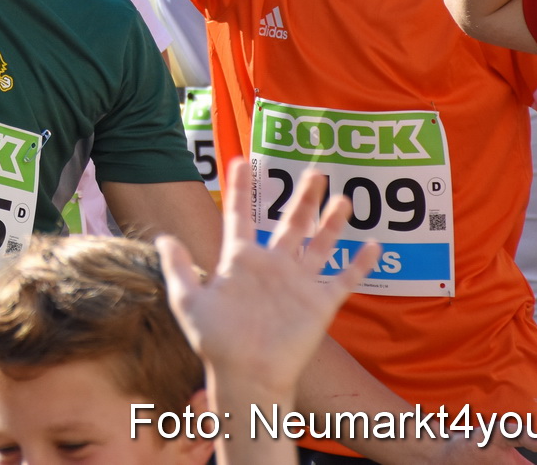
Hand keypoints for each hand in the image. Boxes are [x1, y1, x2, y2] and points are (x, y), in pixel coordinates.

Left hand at [158, 161, 378, 403]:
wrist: (246, 374)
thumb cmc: (216, 341)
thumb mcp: (188, 301)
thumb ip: (177, 268)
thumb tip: (162, 237)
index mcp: (240, 260)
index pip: (240, 215)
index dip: (241, 189)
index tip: (241, 161)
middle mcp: (272, 266)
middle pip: (290, 223)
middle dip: (303, 198)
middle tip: (315, 171)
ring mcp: (297, 284)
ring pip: (320, 245)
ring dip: (332, 223)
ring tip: (343, 198)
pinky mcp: (319, 304)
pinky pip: (345, 280)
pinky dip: (361, 264)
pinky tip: (374, 245)